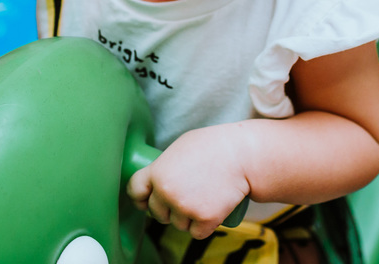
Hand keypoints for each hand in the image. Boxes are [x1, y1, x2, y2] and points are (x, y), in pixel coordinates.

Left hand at [126, 124, 250, 239]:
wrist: (243, 155)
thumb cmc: (214, 146)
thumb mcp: (181, 147)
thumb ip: (164, 165)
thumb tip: (154, 181)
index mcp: (157, 171)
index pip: (135, 192)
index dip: (141, 197)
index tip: (147, 199)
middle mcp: (167, 192)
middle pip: (157, 213)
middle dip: (168, 209)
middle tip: (186, 196)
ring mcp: (185, 207)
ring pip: (177, 225)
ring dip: (188, 218)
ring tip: (203, 198)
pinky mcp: (204, 219)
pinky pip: (196, 233)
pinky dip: (204, 226)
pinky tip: (211, 210)